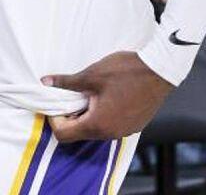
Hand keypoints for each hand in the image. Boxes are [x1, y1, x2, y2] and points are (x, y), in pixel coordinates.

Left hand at [43, 51, 173, 141]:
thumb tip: (46, 82)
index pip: (64, 134)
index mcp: (98, 124)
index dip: (54, 119)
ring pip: (96, 130)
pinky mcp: (134, 125)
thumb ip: (67, 82)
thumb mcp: (92, 75)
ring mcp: (124, 131)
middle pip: (80, 134)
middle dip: (70, 117)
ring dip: (87, 116)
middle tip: (71, 96)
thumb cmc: (126, 72)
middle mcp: (111, 134)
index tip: (57, 102)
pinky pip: (111, 126)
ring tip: (89, 94)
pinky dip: (102, 116)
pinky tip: (106, 97)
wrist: (160, 70)